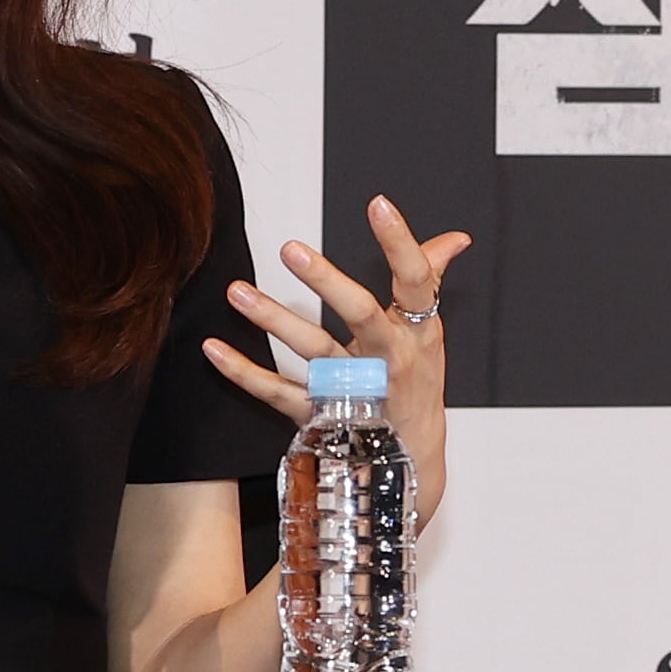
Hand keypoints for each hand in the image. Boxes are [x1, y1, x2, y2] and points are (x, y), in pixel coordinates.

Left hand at [201, 195, 474, 534]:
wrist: (408, 466)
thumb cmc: (417, 389)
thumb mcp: (432, 336)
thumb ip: (431, 279)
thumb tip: (455, 238)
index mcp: (418, 335)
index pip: (416, 282)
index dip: (400, 242)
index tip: (378, 205)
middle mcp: (388, 360)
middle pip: (361, 315)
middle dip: (327, 281)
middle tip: (291, 248)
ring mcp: (353, 390)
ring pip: (313, 350)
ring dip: (273, 319)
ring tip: (237, 291)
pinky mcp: (320, 418)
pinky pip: (278, 393)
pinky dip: (244, 374)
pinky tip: (215, 350)